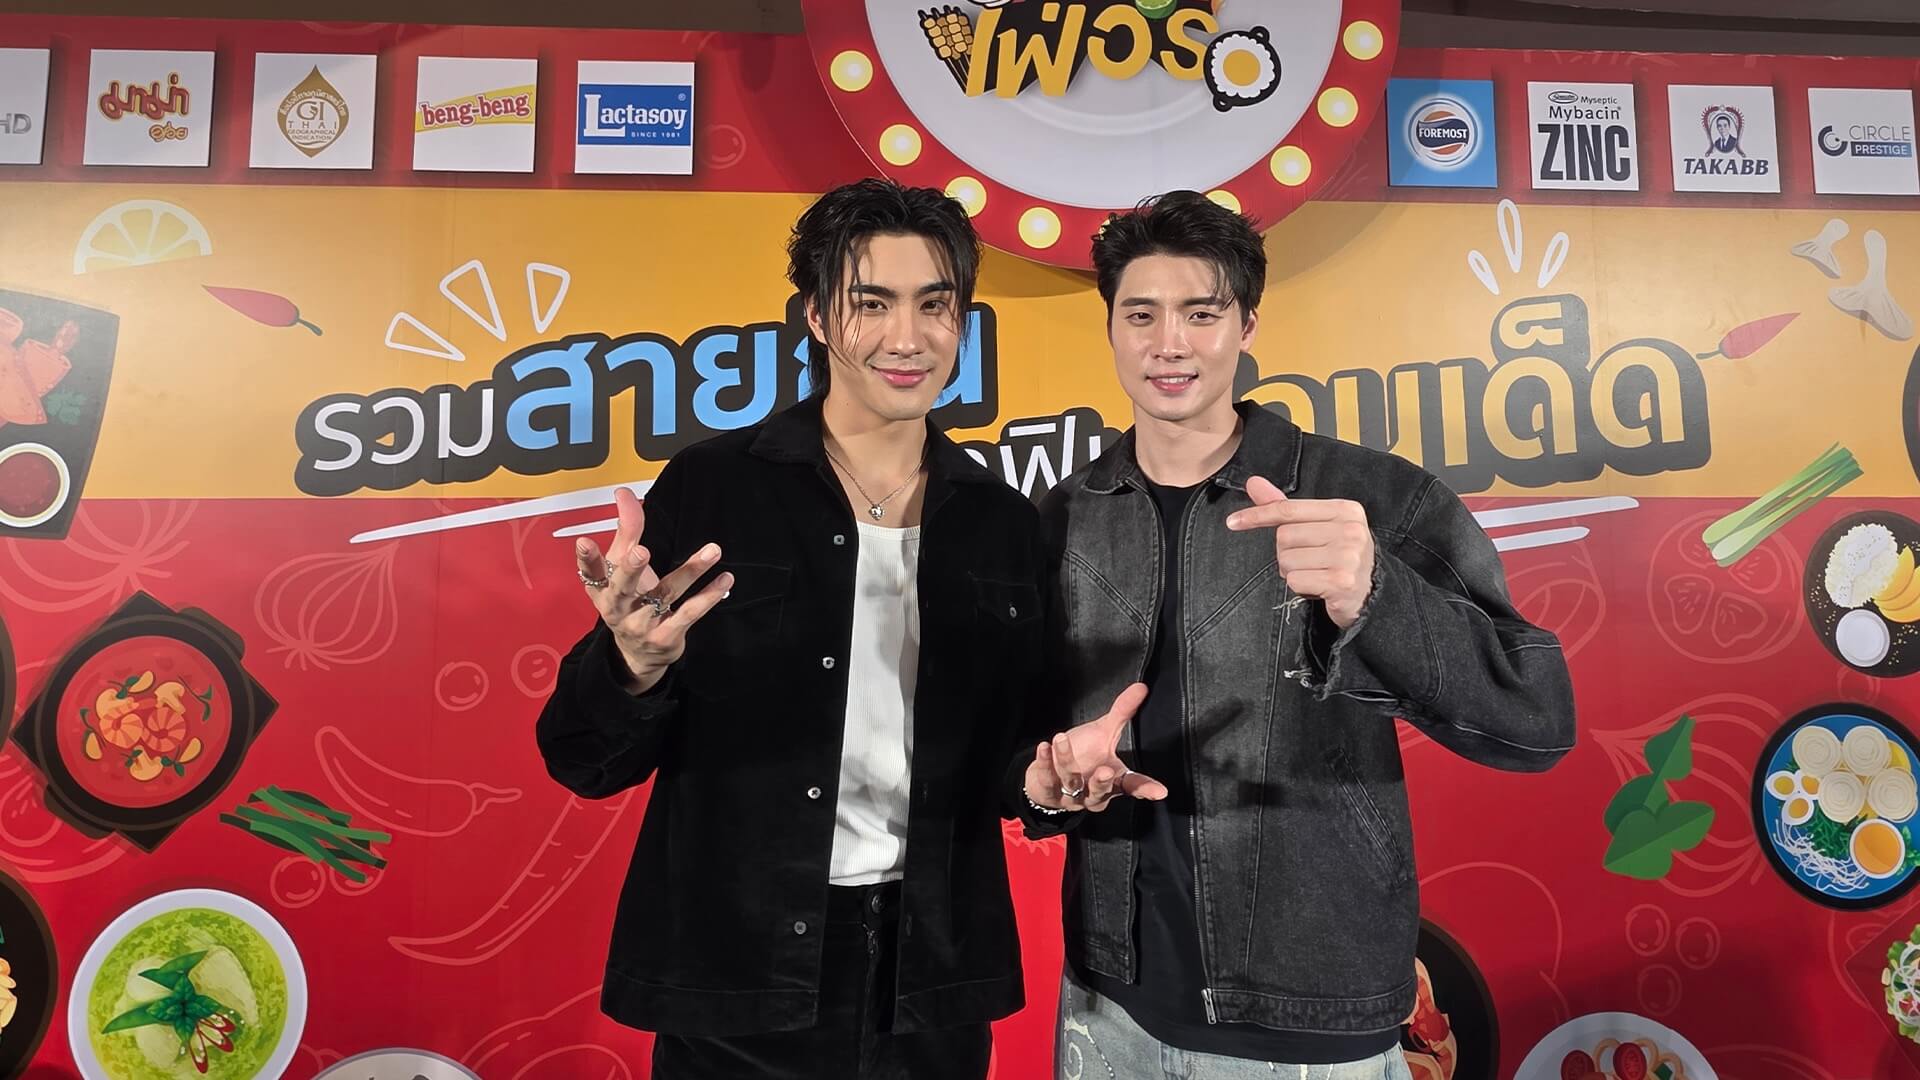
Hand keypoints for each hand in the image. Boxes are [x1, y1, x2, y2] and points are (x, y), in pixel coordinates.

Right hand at [574, 486, 732, 693]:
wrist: (637, 654)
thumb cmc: (629, 600)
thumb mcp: (622, 567)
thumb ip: (626, 530)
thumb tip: (623, 493)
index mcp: (602, 589)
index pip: (591, 572)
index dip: (586, 559)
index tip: (584, 541)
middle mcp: (617, 607)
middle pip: (622, 587)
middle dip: (631, 568)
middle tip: (641, 551)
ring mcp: (641, 624)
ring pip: (665, 594)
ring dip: (690, 571)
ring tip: (713, 550)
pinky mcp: (666, 636)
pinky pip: (689, 613)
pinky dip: (708, 596)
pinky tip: (724, 579)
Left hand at [1024, 683, 1167, 812]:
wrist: (1050, 777)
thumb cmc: (1083, 755)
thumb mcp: (1104, 732)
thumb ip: (1123, 712)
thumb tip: (1141, 687)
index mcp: (1113, 780)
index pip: (1132, 785)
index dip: (1145, 788)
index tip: (1159, 791)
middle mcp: (1093, 791)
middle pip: (1101, 790)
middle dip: (1103, 782)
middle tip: (1106, 770)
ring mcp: (1070, 794)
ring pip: (1071, 780)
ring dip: (1066, 761)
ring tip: (1061, 738)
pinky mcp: (1048, 791)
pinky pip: (1046, 778)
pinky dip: (1044, 762)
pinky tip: (1044, 747)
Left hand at [1227, 475, 1373, 628]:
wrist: (1371, 592)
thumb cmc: (1340, 556)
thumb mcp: (1319, 526)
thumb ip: (1285, 506)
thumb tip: (1253, 483)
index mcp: (1345, 509)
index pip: (1289, 509)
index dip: (1258, 515)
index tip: (1233, 522)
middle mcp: (1349, 530)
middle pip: (1284, 536)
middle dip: (1286, 552)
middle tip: (1310, 560)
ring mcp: (1347, 556)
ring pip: (1287, 560)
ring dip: (1292, 571)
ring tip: (1315, 573)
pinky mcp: (1341, 582)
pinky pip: (1295, 581)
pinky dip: (1299, 587)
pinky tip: (1319, 587)